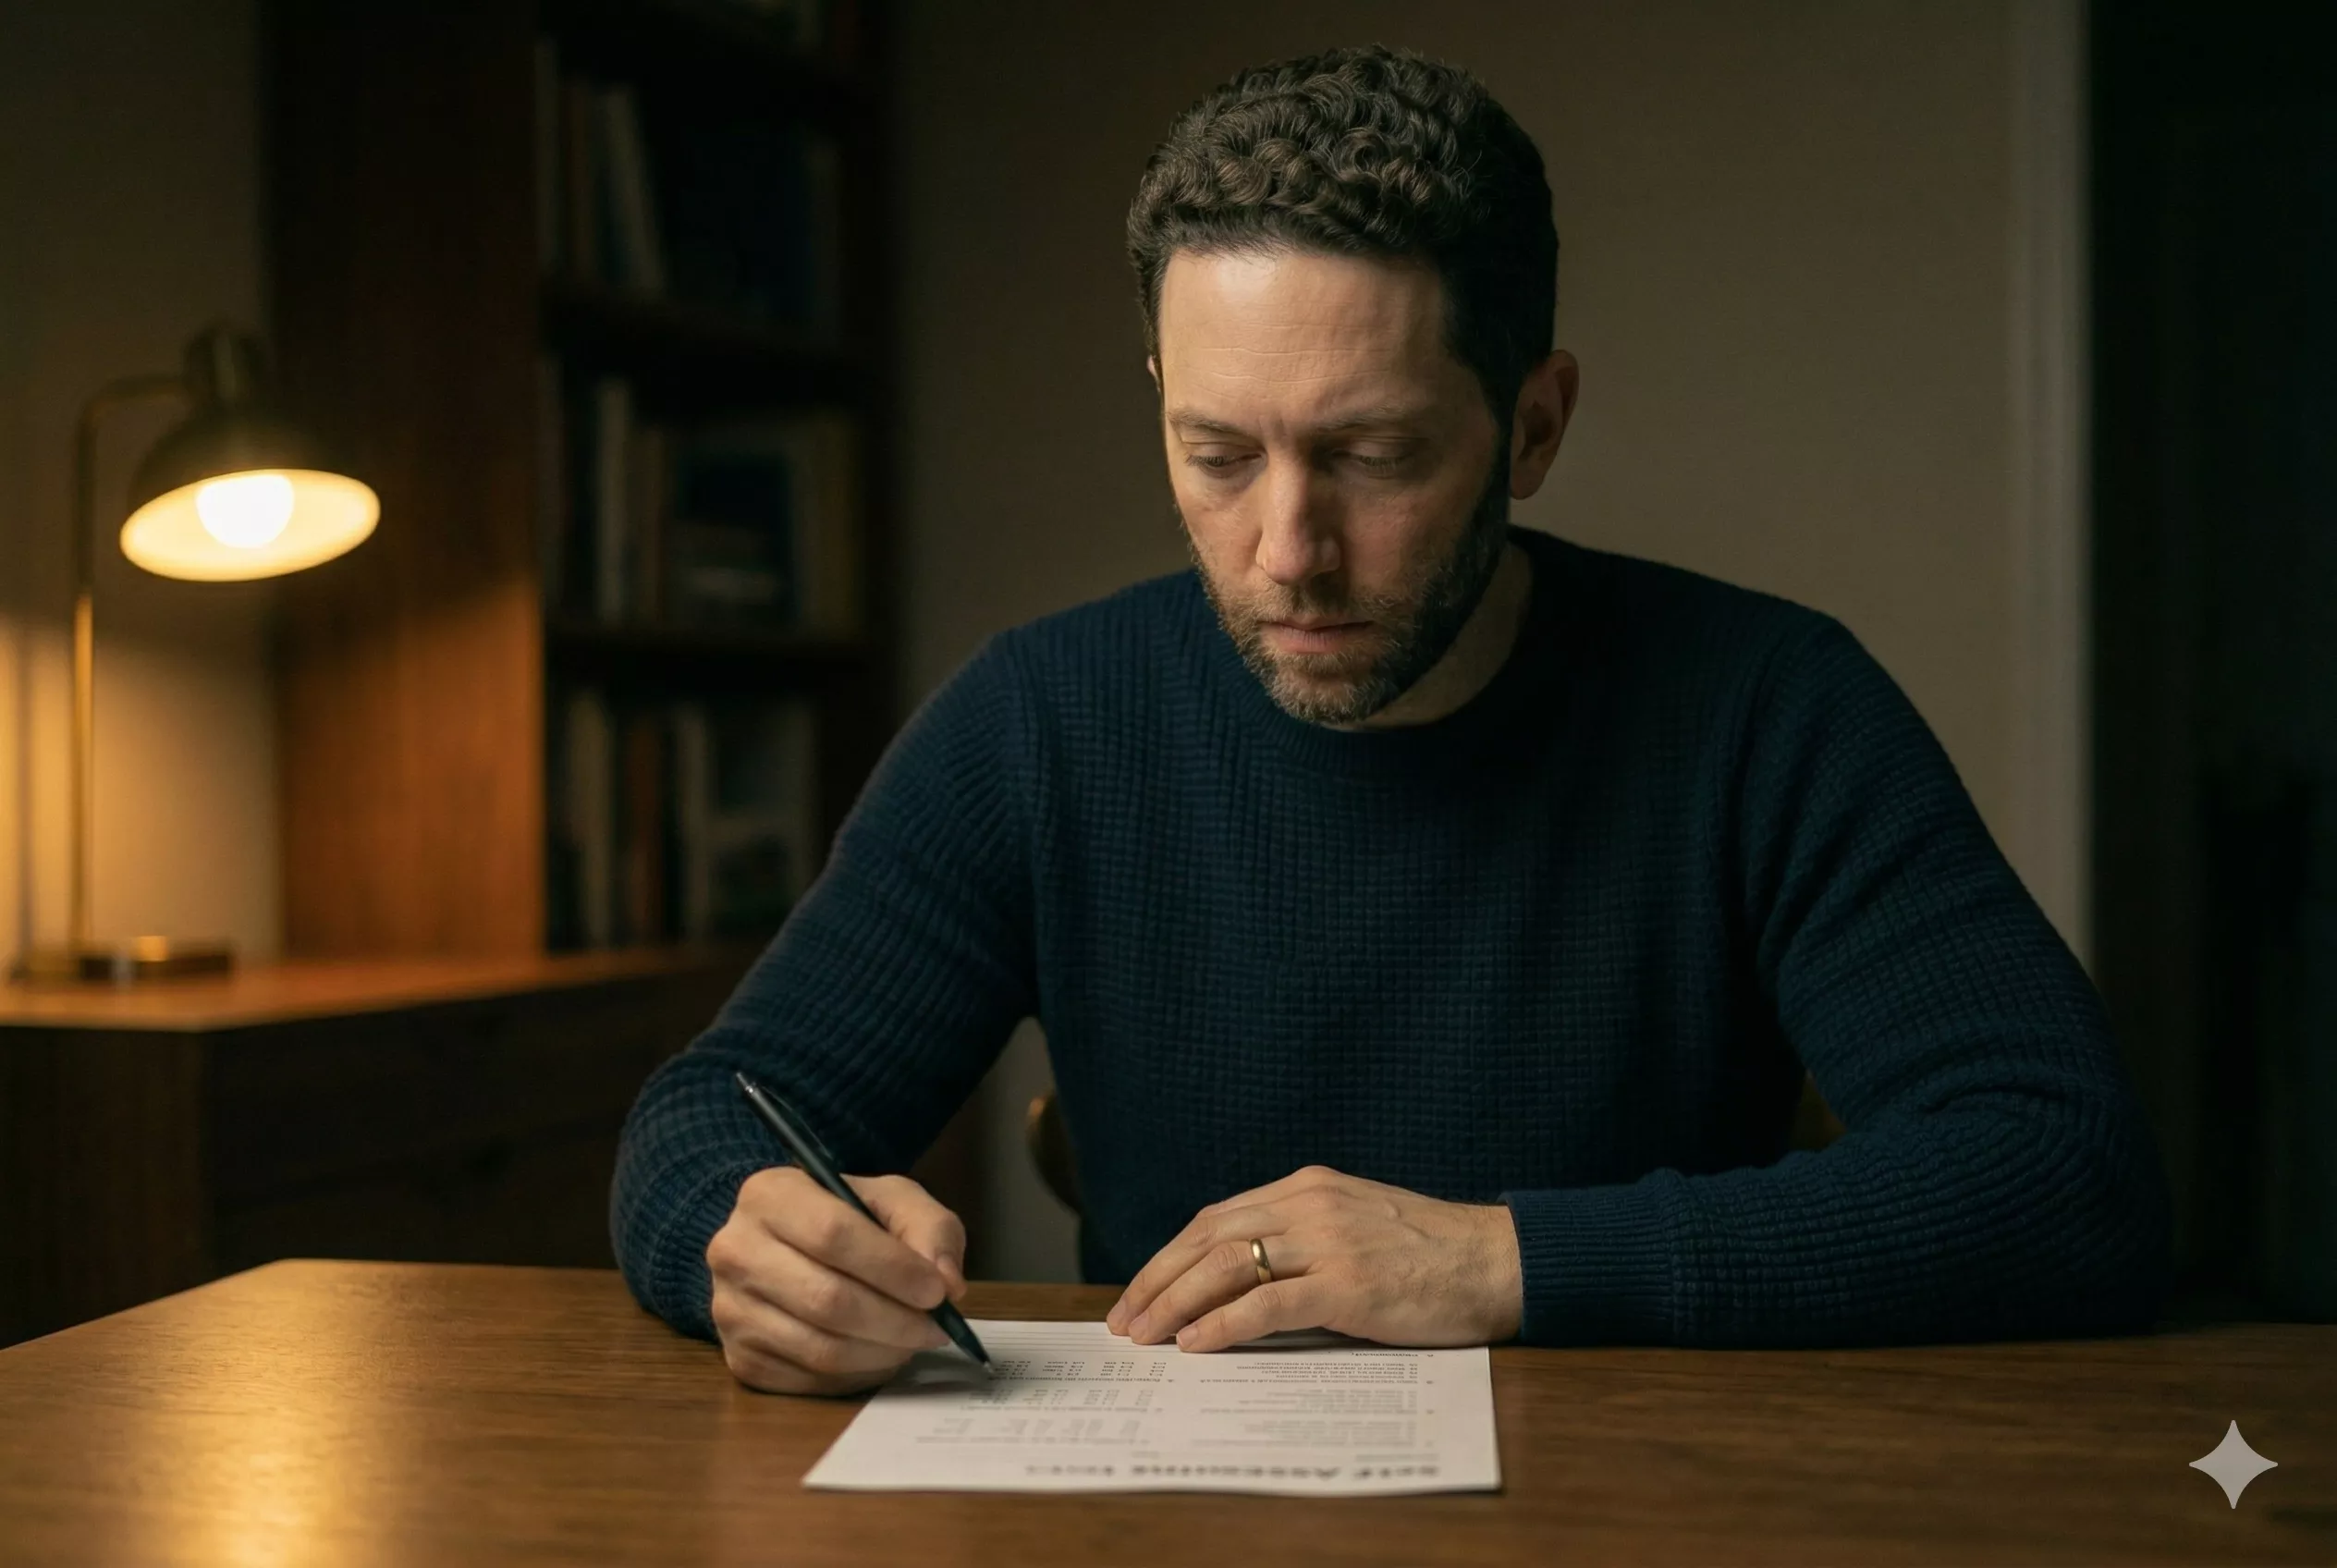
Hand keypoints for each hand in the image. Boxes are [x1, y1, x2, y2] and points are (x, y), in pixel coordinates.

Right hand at [706, 1165, 967, 1394]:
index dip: (892, 1268)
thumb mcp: (893, 1201)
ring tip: (913, 1340)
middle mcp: (734, 1250)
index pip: (832, 1234)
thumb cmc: (848, 1219)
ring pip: (819, 1347)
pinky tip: (879, 1354)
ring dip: (882, 1352)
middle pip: (825, 1298)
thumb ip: (930, 1229)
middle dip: (895, 1320)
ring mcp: (729, 1309)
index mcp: (769, 1194)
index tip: (937, 1290)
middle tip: (935, 1328)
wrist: (789, 1248)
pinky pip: (807, 1380)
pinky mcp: (738, 1358)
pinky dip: (857, 1375)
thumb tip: (947, 1284)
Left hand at [1105, 1165, 1521, 1352]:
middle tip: (1125, 1319)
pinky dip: (1223, 1324)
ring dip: (1175, 1303)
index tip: (1141, 1290)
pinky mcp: (1349, 1284)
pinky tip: (1196, 1343)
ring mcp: (1329, 1242)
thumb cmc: (1434, 1255)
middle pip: (1208, 1238)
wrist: (1500, 1261)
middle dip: (1157, 1280)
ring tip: (1145, 1336)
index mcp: (1309, 1188)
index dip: (1171, 1256)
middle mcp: (1311, 1204)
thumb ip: (1306, 1240)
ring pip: (1226, 1266)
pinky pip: (1267, 1304)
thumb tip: (1244, 1283)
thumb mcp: (1359, 1227)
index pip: (1217, 1218)